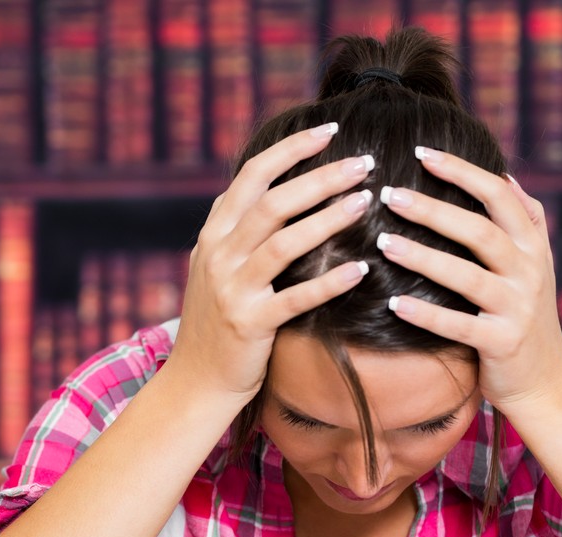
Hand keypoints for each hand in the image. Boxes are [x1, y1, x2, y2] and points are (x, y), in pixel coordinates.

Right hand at [165, 122, 375, 401]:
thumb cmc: (218, 322)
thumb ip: (238, 229)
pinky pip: (295, 298)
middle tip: (364, 163)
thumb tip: (273, 186)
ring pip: (284, 243)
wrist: (194, 381)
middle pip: (273, 202)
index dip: (291, 150)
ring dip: (329, 219)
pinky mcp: (250, 324)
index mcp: (214, 234)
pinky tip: (361, 270)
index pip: (252, 176)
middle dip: (321, 178)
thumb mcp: (217, 267)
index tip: (329, 131)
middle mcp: (219, 255)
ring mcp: (232, 290)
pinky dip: (329, 282)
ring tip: (367, 202)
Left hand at [373, 147, 561, 410]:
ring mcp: (518, 308)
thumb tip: (505, 174)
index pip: (499, 194)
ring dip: (423, 258)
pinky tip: (394, 303)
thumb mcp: (535, 265)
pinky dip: (427, 314)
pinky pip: (459, 326)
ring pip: (468, 276)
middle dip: (434, 210)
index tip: (422, 153)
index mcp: (532, 245)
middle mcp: (529, 271)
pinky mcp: (502, 344)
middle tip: (389, 194)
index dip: (462, 171)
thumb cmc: (525, 316)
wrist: (546, 383)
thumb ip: (525, 221)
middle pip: (480, 231)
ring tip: (383, 243)